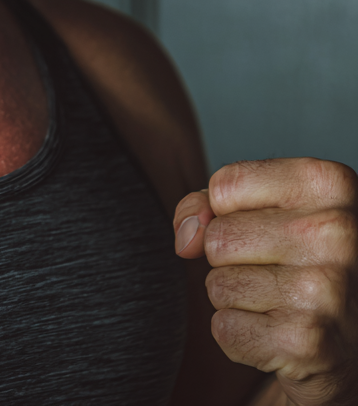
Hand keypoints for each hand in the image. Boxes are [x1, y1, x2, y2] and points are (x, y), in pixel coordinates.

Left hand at [175, 158, 357, 405]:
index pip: (223, 186)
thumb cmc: (299, 259)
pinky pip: (225, 328)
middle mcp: (337, 232)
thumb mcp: (264, 208)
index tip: (269, 227)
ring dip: (236, 298)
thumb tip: (186, 238)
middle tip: (279, 272)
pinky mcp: (307, 342)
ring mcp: (324, 290)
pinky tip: (282, 334)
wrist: (352, 340)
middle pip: (216, 238)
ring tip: (283, 302)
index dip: (228, 211)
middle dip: (230, 258)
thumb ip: (209, 202)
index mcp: (328, 183)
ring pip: (217, 284)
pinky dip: (242, 336)